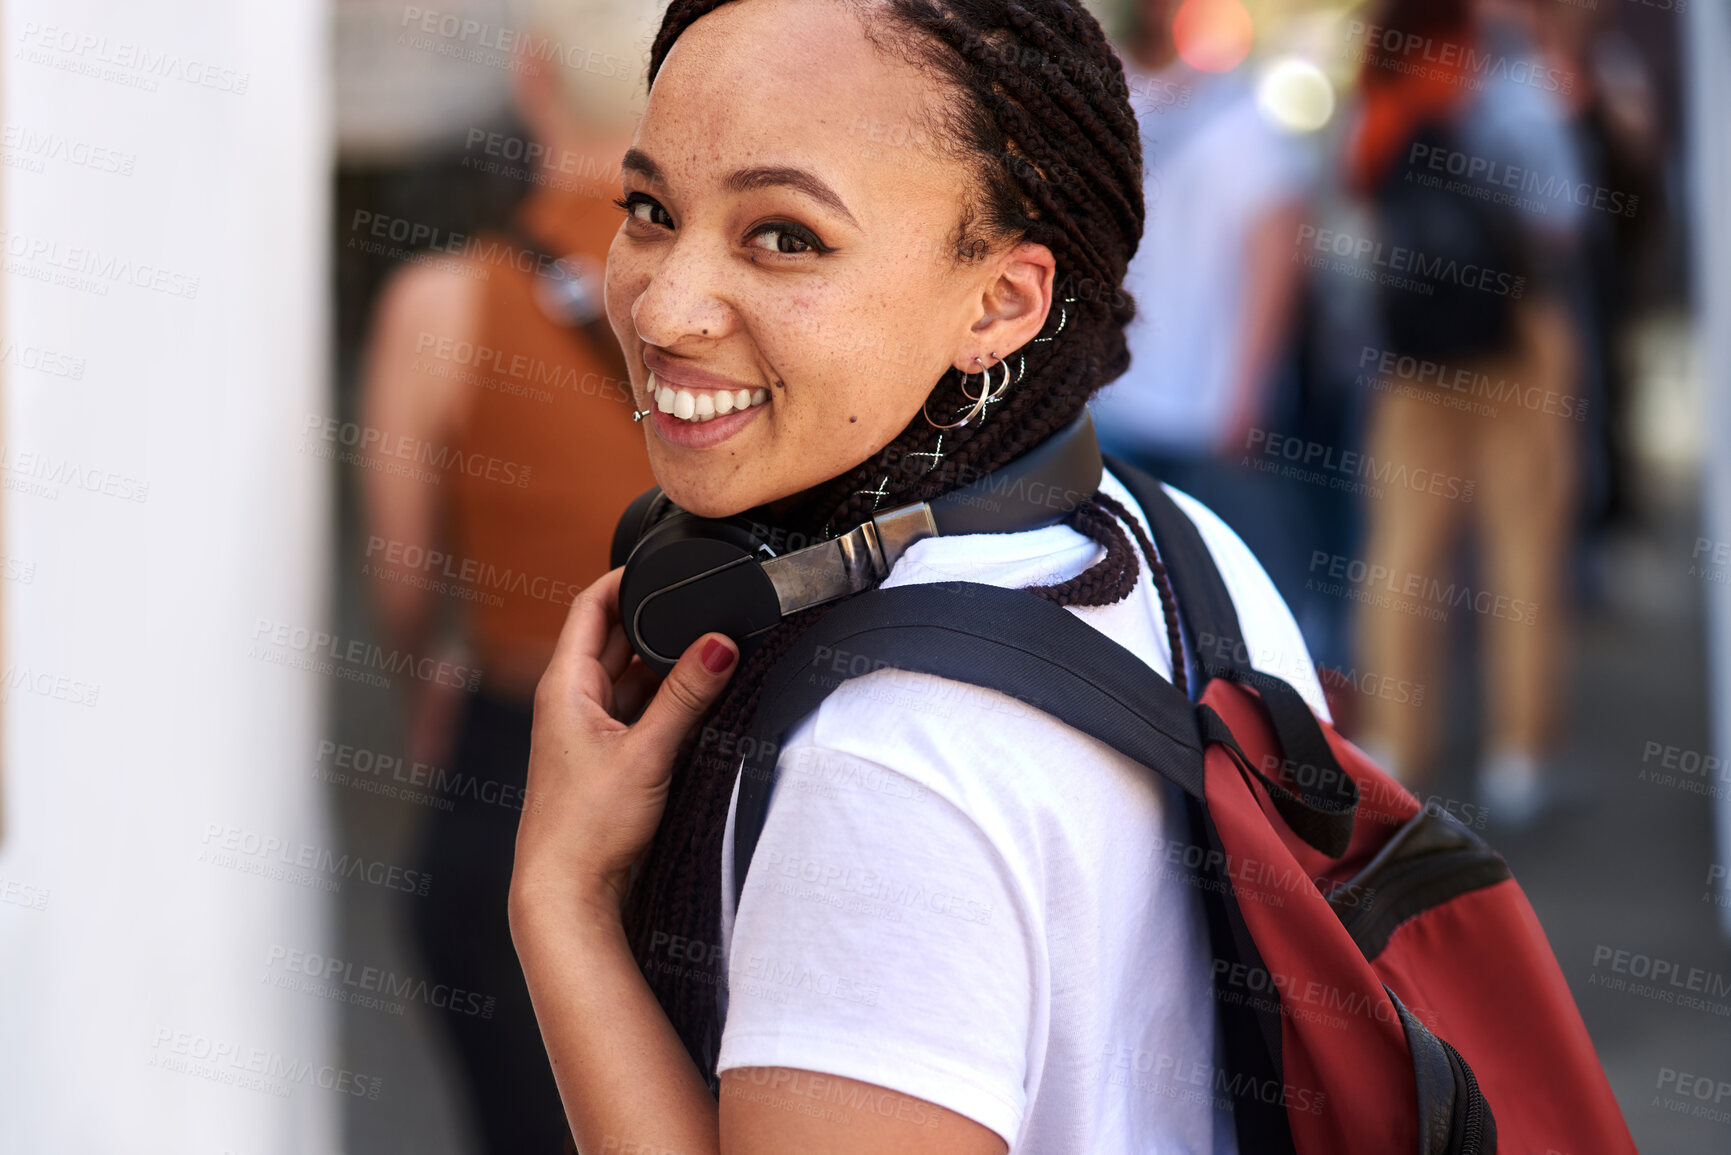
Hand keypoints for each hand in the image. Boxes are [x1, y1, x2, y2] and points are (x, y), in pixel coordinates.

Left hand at [511, 567, 737, 921]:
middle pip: (616, 639)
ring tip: (710, 657)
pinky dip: (666, 702)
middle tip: (705, 610)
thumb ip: (687, 696)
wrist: (567, 894)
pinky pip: (639, 712)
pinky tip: (698, 704)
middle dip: (658, 622)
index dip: (623, 577)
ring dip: (666, 667)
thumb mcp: (647, 753)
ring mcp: (587, 730)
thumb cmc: (585, 828)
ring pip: (631, 678)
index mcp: (563, 685)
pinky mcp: (607, 758)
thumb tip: (721, 642)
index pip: (590, 606)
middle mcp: (571, 701)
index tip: (662, 560)